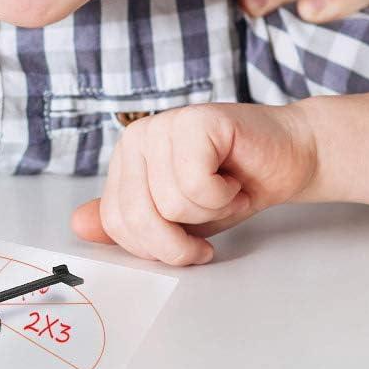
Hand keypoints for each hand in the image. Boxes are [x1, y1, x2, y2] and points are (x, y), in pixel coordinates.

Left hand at [70, 102, 316, 265]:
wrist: (290, 158)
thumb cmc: (234, 188)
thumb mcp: (176, 218)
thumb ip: (130, 222)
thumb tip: (78, 225)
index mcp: (125, 161)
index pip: (116, 222)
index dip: (157, 247)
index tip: (187, 242)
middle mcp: (136, 138)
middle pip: (137, 216)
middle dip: (181, 238)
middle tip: (212, 217)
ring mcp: (162, 125)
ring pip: (171, 204)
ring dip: (212, 211)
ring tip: (225, 188)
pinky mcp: (194, 121)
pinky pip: (196, 185)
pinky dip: (225, 195)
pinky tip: (233, 176)